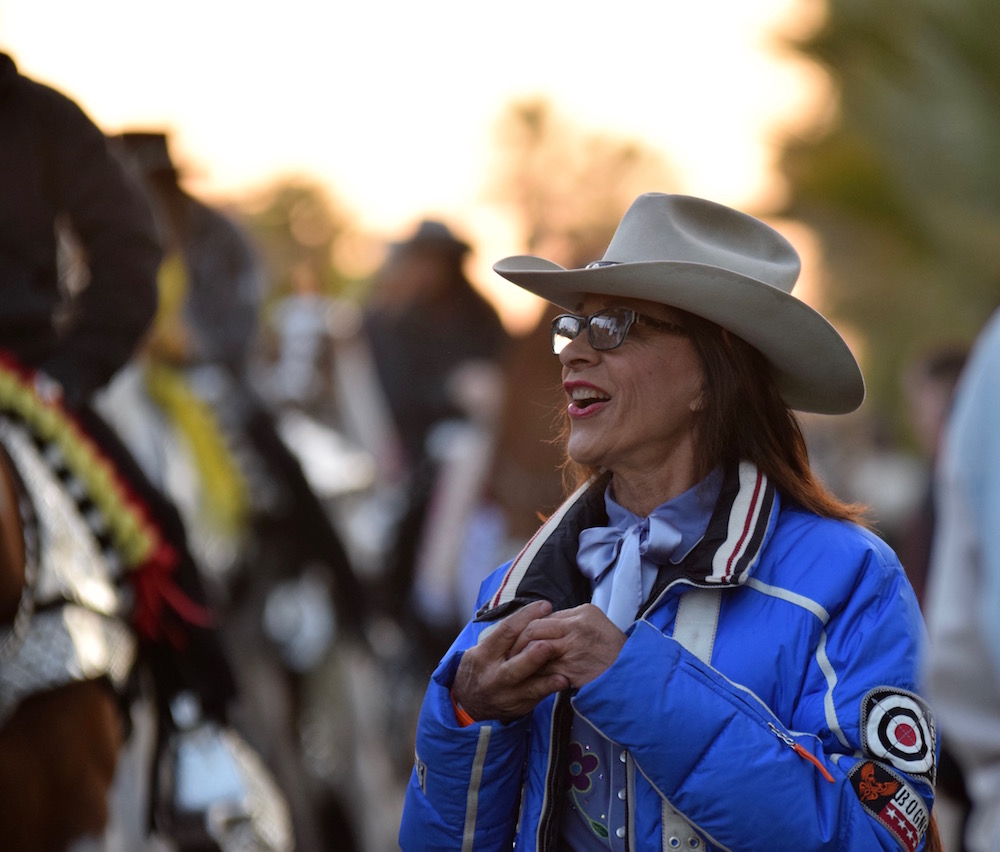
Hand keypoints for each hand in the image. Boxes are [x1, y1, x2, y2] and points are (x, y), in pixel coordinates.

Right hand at [451, 600, 570, 723]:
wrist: (469, 701)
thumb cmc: (482, 666)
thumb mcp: (483, 649)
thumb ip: (504, 637)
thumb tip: (533, 614)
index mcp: (483, 654)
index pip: (505, 632)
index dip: (525, 617)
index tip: (545, 606)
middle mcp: (493, 676)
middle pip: (514, 665)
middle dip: (533, 656)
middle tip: (550, 643)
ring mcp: (505, 694)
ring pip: (526, 686)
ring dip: (546, 678)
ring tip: (562, 673)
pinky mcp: (517, 707)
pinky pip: (535, 698)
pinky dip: (549, 689)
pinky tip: (563, 682)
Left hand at [507, 603, 625, 688]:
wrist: (632, 673)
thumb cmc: (613, 650)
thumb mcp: (595, 625)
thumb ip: (571, 622)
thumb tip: (546, 623)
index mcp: (583, 613)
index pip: (543, 616)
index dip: (528, 627)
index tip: (519, 638)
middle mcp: (576, 627)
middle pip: (534, 629)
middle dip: (519, 642)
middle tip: (511, 653)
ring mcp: (573, 648)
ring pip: (535, 650)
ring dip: (523, 659)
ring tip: (516, 665)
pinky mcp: (571, 669)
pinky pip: (544, 670)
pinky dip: (534, 674)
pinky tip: (529, 678)